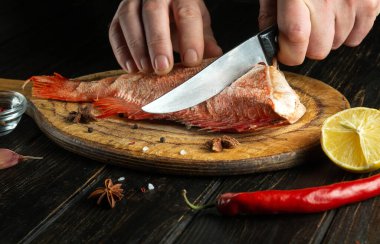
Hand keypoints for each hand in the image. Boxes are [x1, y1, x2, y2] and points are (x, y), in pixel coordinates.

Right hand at [109, 0, 221, 74]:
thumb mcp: (199, 22)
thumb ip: (205, 39)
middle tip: (163, 68)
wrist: (165, 2)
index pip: (186, 12)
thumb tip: (214, 55)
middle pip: (153, 13)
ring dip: (136, 46)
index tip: (192, 60)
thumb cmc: (183, 14)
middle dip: (158, 42)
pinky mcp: (118, 15)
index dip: (190, 37)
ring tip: (146, 69)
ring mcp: (133, 1)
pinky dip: (121, 51)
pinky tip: (131, 68)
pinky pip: (114, 31)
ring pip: (129, 18)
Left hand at [259, 0, 379, 64]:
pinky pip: (358, 36)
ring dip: (326, 37)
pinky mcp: (369, 1)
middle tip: (303, 30)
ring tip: (321, 15)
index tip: (284, 51)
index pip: (295, 39)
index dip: (288, 54)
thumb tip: (271, 42)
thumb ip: (269, 16)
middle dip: (307, 46)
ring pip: (337, 44)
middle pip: (318, 50)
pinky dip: (347, 33)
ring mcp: (351, 0)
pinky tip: (337, 17)